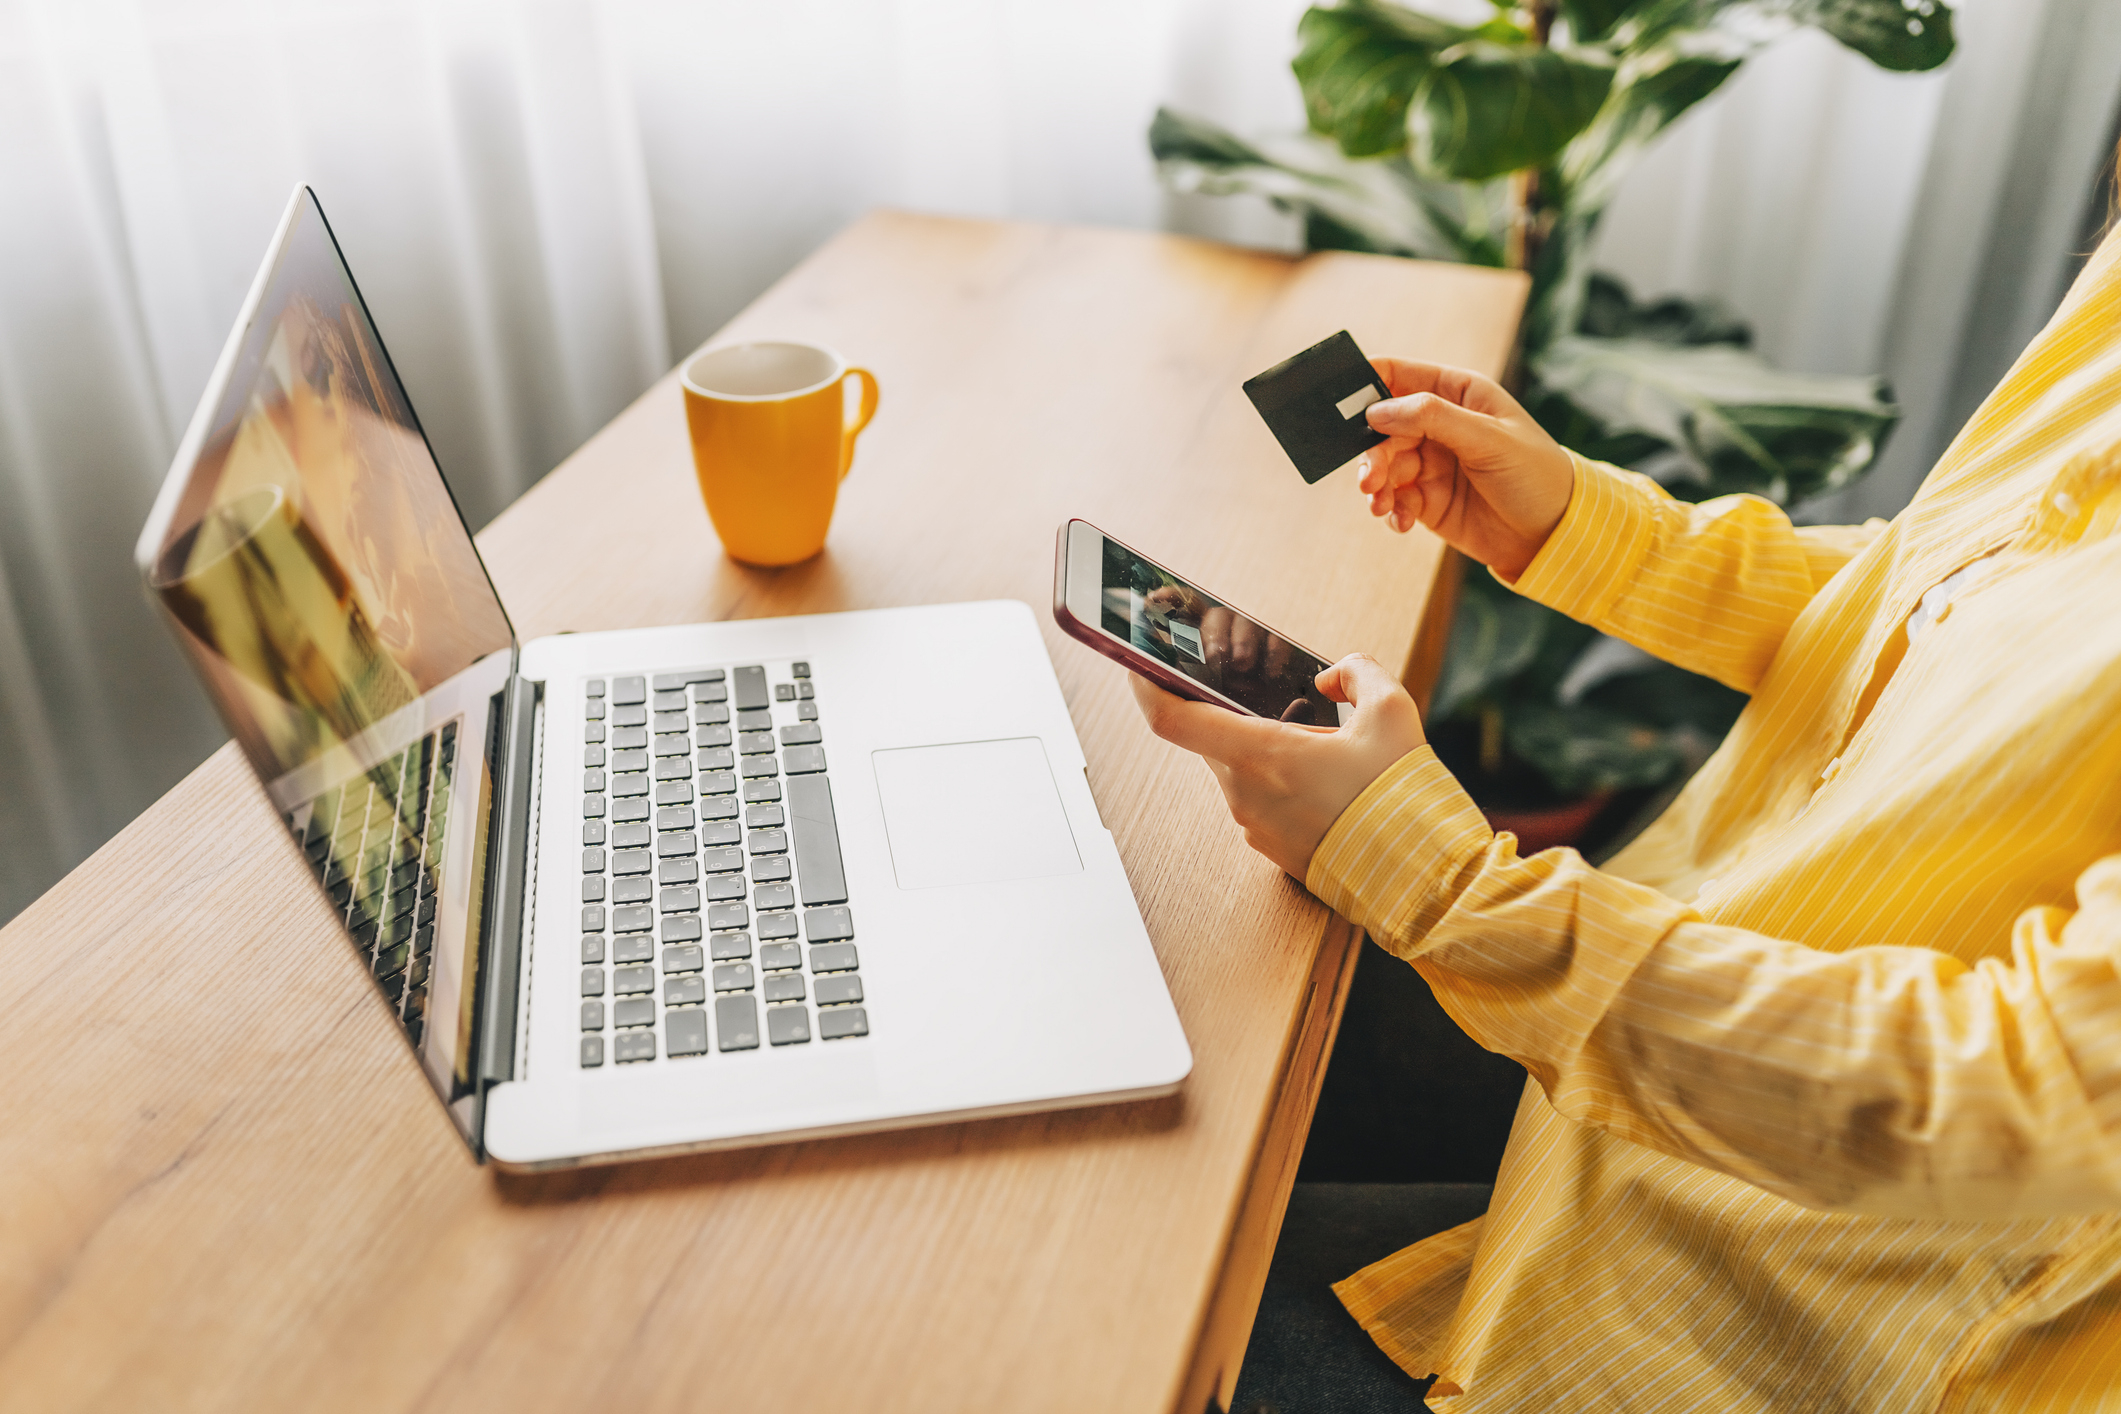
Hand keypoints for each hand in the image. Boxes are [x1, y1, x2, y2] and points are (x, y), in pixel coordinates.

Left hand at [1131, 653, 1424, 879]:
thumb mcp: (1392, 713)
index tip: (1138, 663)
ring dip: (1271, 752)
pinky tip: (1332, 786)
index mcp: (1262, 756)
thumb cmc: (1403, 799)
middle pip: (1216, 739)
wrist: (1422, 881)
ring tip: (1330, 752)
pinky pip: (1261, 802)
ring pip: (1242, 771)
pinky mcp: (1271, 851)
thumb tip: (1327, 678)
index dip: (1145, 686)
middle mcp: (1245, 794)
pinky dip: (1283, 784)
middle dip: (1242, 716)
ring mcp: (1255, 827)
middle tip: (1289, 704)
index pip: (1173, 720)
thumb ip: (1356, 673)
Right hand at [1358, 360, 1574, 579]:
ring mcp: (1432, 463)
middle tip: (1370, 478)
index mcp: (1458, 394)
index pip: (1401, 376)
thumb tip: (1377, 410)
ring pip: (1384, 465)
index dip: (1369, 384)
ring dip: (1376, 484)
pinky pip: (1394, 499)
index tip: (1343, 403)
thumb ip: (1432, 418)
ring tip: (1379, 505)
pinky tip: (1400, 522)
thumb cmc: (1536, 475)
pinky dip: (1391, 510)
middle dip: (1373, 452)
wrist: (1554, 535)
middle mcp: (1440, 425)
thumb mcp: (1488, 439)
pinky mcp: (1428, 500)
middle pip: (1384, 427)